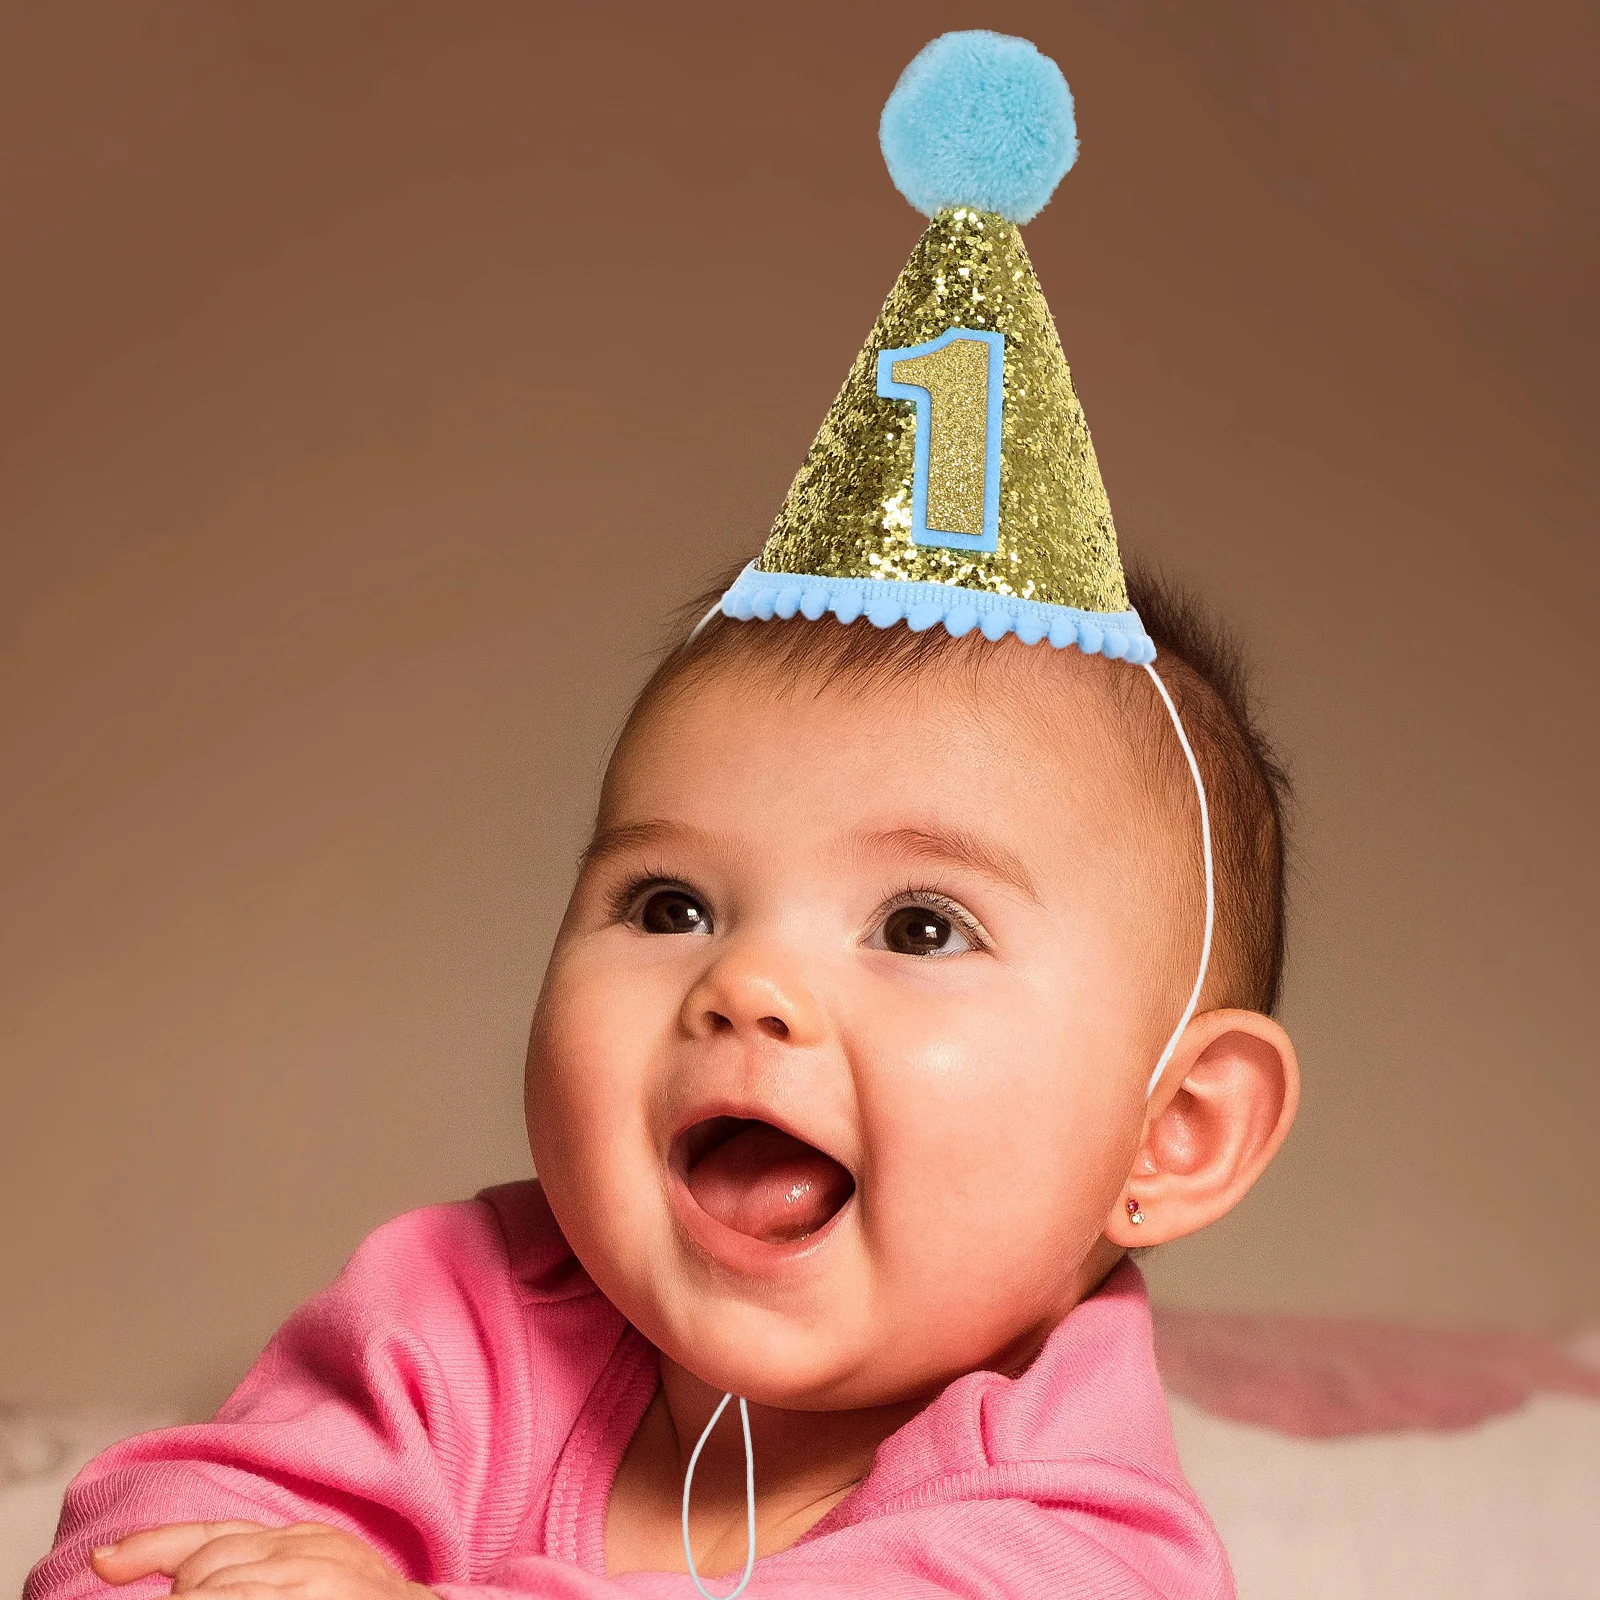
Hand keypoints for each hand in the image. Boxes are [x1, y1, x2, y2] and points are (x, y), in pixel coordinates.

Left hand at [91, 1520, 435, 1599]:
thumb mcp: (306, 1577)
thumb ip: (251, 1573)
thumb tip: (181, 1581)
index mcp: (297, 1539)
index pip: (210, 1535)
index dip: (151, 1546)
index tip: (105, 1562)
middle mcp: (307, 1547)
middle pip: (206, 1564)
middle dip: (184, 1595)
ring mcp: (321, 1574)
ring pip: (220, 1582)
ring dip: (199, 1598)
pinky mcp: (330, 1590)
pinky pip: (254, 1595)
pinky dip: (232, 1596)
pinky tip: (223, 1599)